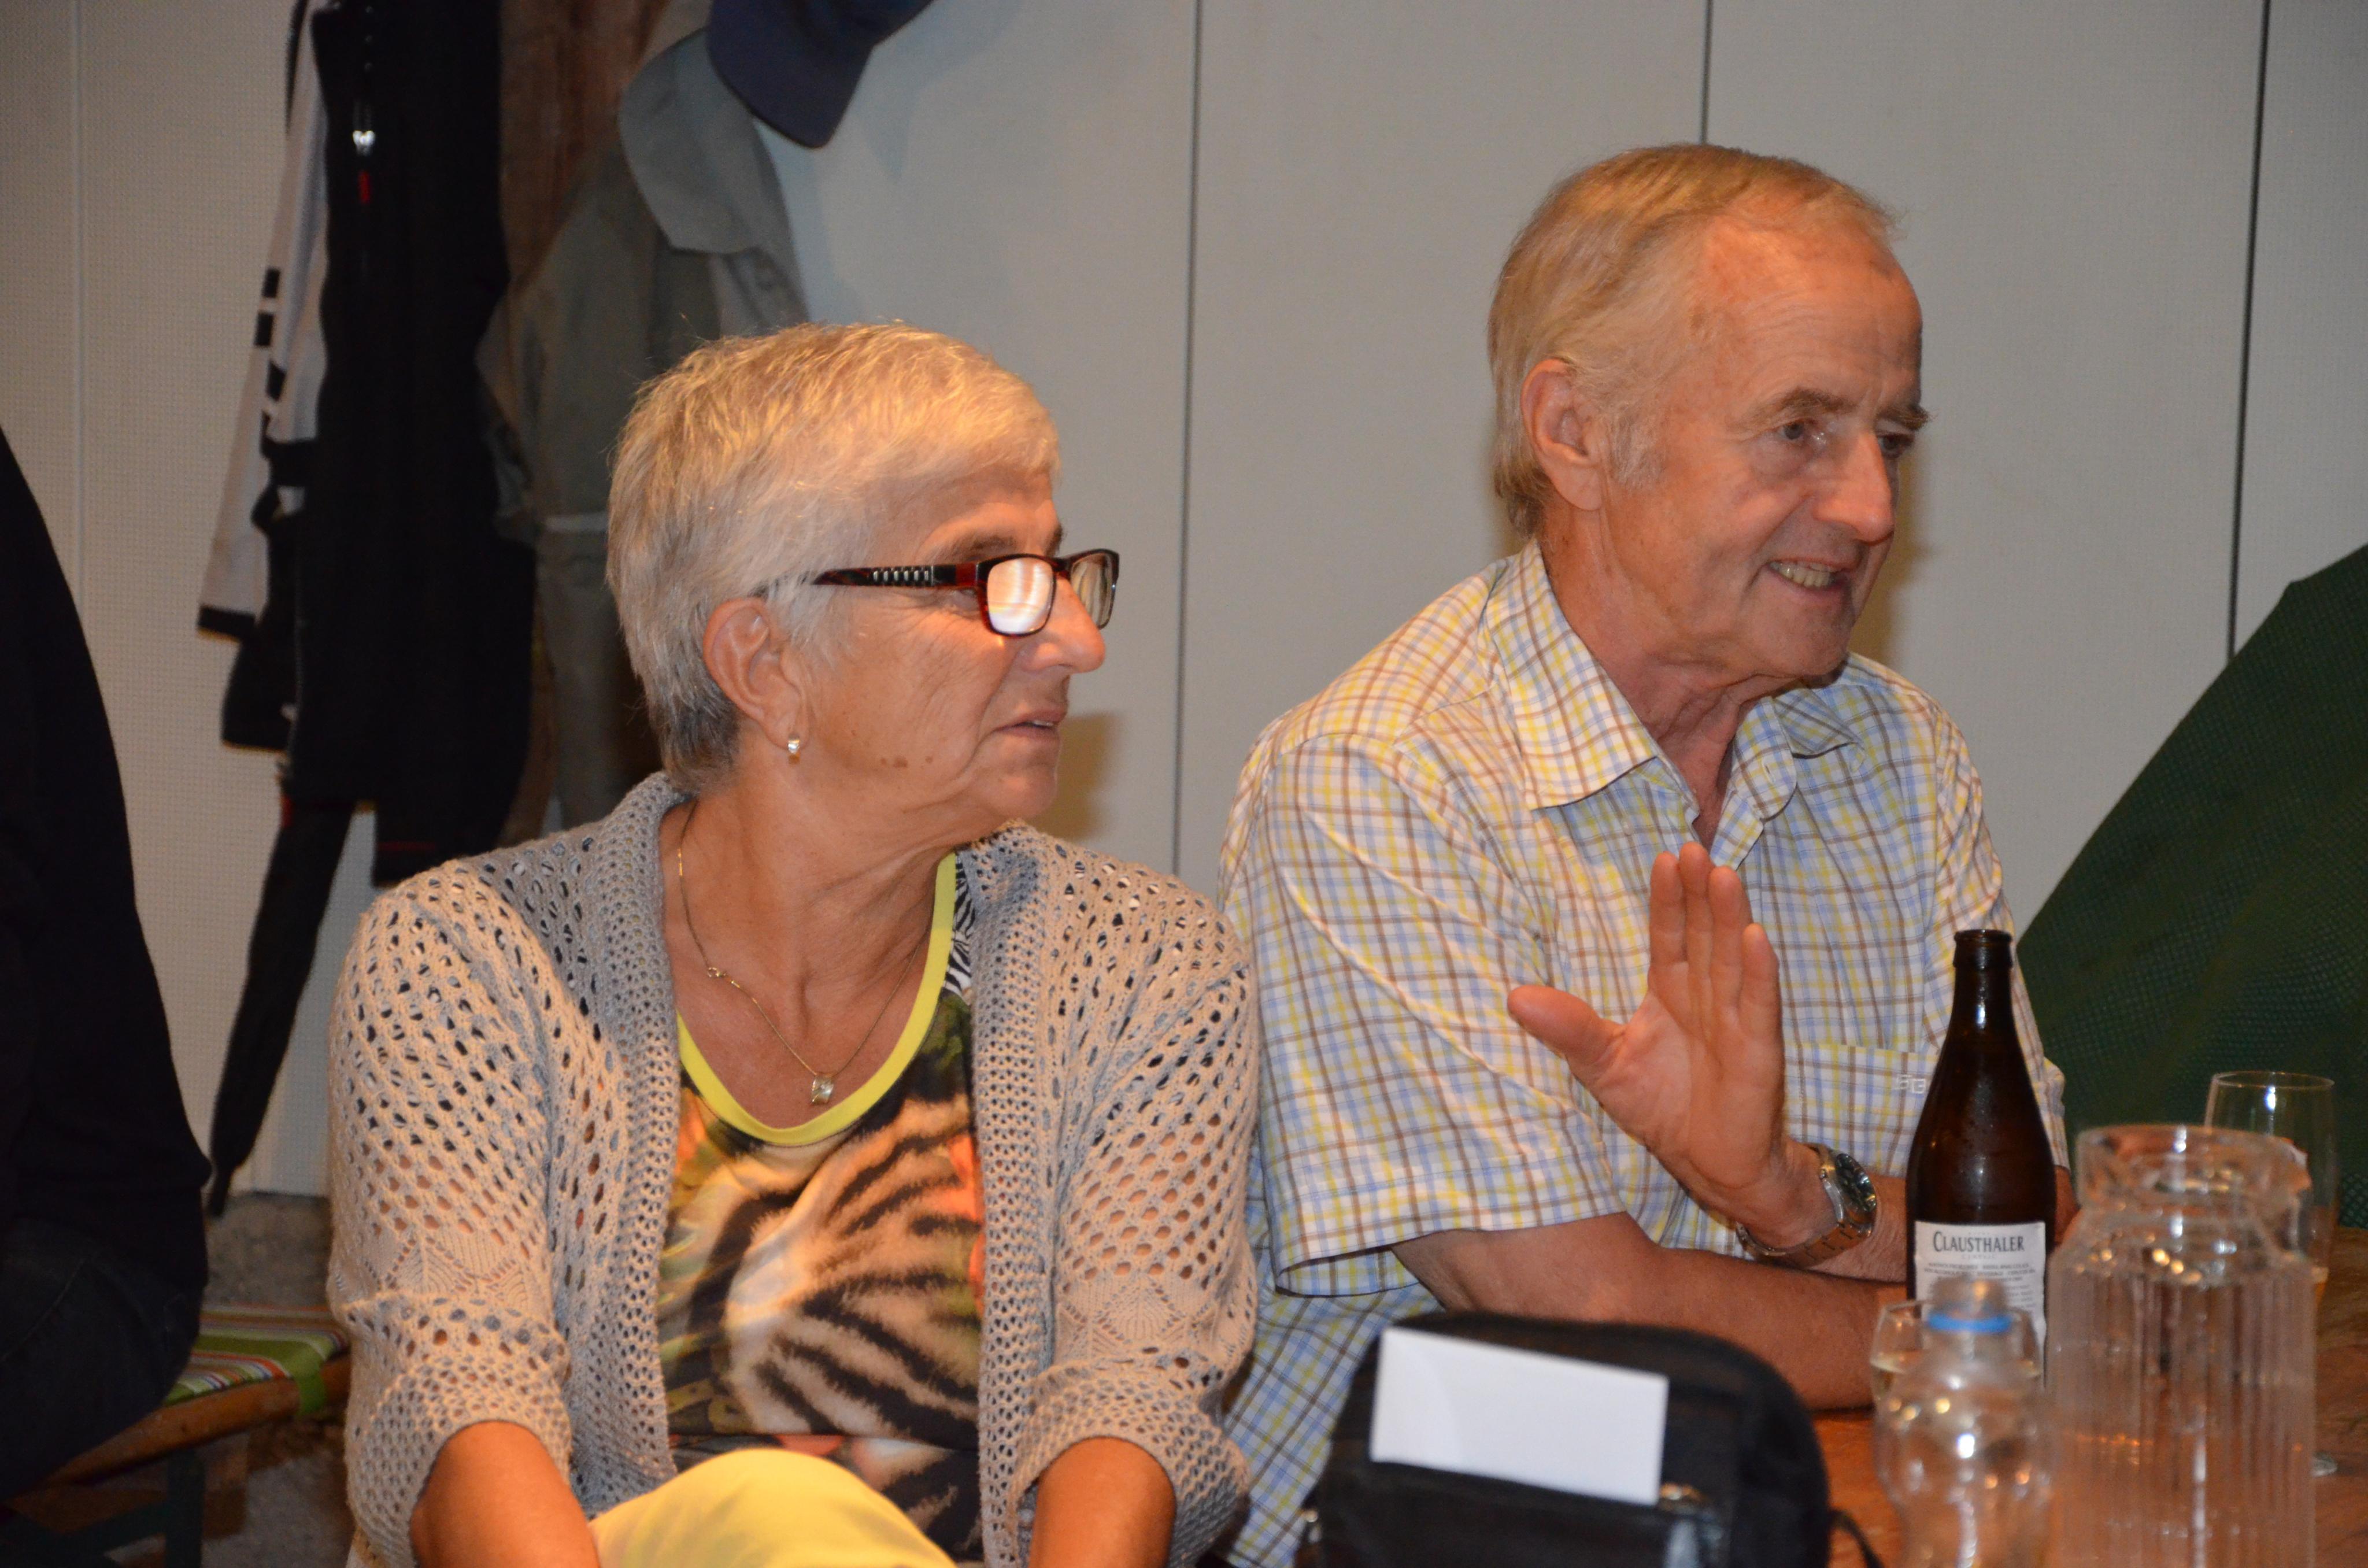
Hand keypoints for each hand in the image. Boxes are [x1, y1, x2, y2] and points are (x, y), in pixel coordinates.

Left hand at [1509, 842, 1824, 1243]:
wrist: (1712, 1166)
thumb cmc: (1662, 1107)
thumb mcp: (1605, 1065)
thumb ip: (1569, 1030)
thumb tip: (1514, 996)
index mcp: (1672, 992)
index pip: (1669, 935)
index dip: (1667, 899)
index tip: (1663, 859)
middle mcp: (1707, 996)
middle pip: (1703, 934)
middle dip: (1699, 892)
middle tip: (1692, 848)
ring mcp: (1737, 1020)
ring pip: (1732, 958)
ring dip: (1729, 917)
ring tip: (1723, 874)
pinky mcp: (1759, 1051)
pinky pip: (1759, 1006)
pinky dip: (1759, 973)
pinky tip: (1757, 937)